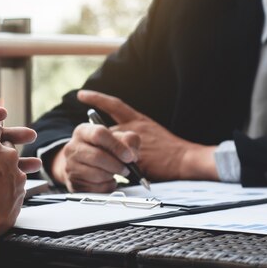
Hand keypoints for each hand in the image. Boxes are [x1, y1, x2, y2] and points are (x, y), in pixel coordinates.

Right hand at [52, 120, 140, 192]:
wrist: (83, 163)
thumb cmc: (102, 149)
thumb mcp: (117, 138)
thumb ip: (129, 140)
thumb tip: (131, 154)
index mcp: (83, 131)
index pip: (99, 134)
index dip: (117, 146)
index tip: (129, 156)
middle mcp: (72, 147)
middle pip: (97, 156)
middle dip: (117, 165)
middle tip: (126, 169)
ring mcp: (70, 166)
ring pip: (96, 174)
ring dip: (111, 176)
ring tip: (115, 173)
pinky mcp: (73, 183)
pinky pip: (94, 188)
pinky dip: (106, 186)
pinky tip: (107, 180)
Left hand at [76, 90, 217, 180]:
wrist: (185, 159)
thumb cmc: (171, 149)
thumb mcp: (150, 132)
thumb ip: (132, 134)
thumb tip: (117, 142)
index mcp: (138, 119)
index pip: (113, 105)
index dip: (97, 98)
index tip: (82, 95)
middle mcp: (133, 128)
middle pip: (104, 132)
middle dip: (100, 142)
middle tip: (96, 148)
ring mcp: (131, 143)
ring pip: (108, 148)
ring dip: (107, 156)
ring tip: (115, 163)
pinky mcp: (132, 158)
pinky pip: (115, 162)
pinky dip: (116, 167)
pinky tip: (123, 172)